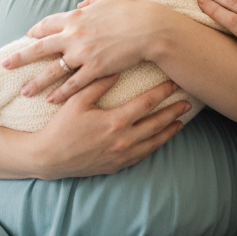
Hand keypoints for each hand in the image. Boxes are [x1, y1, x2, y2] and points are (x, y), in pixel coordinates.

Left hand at [4, 0, 171, 102]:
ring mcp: (83, 54)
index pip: (47, 25)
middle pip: (40, 48)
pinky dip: (61, 93)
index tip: (27, 36)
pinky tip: (51, 100)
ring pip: (52, 71)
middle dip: (20, 57)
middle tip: (4, 65)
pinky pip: (73, 84)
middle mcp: (73, 35)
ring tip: (23, 92)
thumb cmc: (131, 10)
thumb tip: (79, 4)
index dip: (36, 31)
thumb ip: (89, 1)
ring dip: (36, 82)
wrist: (149, 28)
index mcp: (75, 17)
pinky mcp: (95, 69)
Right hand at [32, 76, 188, 177]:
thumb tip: (117, 70)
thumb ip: (98, 84)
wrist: (49, 157)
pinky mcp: (117, 166)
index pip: (146, 104)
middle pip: (156, 124)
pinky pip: (143, 156)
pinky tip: (160, 140)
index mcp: (115, 121)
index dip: (162, 92)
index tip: (173, 84)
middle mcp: (123, 140)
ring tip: (180, 122)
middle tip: (187, 103)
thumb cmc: (61, 126)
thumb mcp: (77, 100)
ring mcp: (122, 155)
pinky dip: (154, 146)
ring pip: (153, 142)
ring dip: (168, 131)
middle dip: (173, 112)